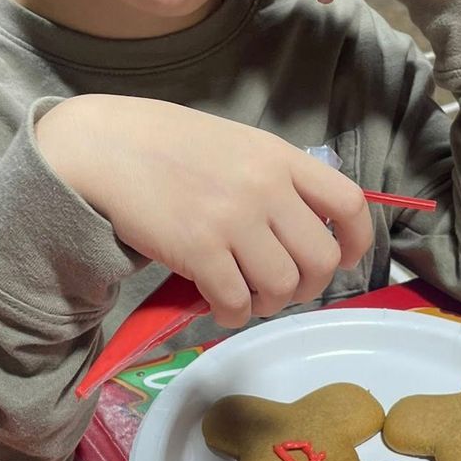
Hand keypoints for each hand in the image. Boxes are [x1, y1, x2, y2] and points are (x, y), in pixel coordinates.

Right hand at [36, 98, 372, 327]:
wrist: (105, 147)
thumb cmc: (169, 147)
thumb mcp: (238, 146)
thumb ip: (276, 181)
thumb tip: (308, 233)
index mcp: (280, 157)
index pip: (348, 203)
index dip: (356, 242)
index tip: (341, 260)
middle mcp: (265, 187)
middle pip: (320, 259)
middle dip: (308, 286)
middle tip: (281, 288)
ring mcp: (233, 219)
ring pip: (282, 286)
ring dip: (268, 303)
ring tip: (246, 296)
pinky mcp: (198, 249)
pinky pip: (237, 302)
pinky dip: (233, 314)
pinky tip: (219, 305)